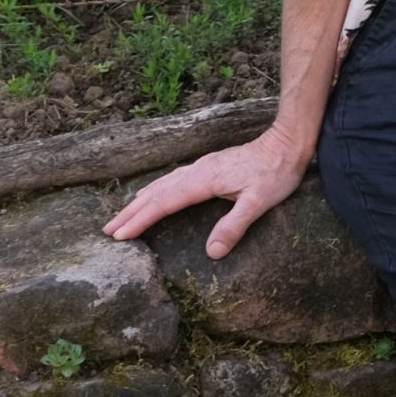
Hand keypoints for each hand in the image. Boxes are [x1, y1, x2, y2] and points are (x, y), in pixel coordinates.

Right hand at [103, 125, 313, 261]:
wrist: (287, 144)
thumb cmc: (276, 173)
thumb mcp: (260, 202)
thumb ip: (235, 225)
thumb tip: (212, 252)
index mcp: (204, 180)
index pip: (164, 203)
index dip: (141, 220)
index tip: (120, 235)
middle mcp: (196, 171)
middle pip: (156, 193)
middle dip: (131, 212)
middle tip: (107, 230)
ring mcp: (200, 167)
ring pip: (161, 185)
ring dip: (140, 201)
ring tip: (122, 216)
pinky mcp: (207, 167)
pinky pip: (171, 180)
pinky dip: (155, 190)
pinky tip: (152, 194)